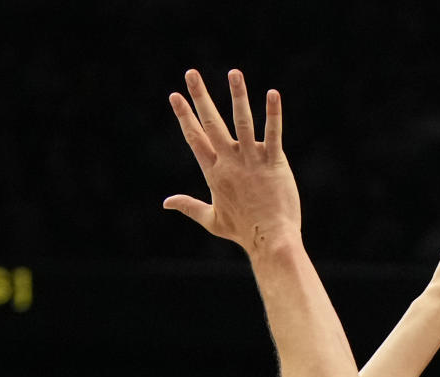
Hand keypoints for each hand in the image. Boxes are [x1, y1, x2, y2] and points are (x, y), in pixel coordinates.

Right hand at [163, 69, 300, 252]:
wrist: (270, 240)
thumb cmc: (243, 232)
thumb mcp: (212, 220)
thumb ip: (189, 206)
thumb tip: (166, 202)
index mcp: (214, 173)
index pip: (195, 139)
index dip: (185, 116)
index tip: (175, 96)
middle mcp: (230, 162)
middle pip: (212, 124)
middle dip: (200, 97)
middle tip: (191, 73)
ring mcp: (252, 161)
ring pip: (243, 122)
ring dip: (238, 96)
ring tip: (234, 72)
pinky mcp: (273, 162)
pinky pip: (273, 133)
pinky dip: (273, 114)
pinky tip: (272, 94)